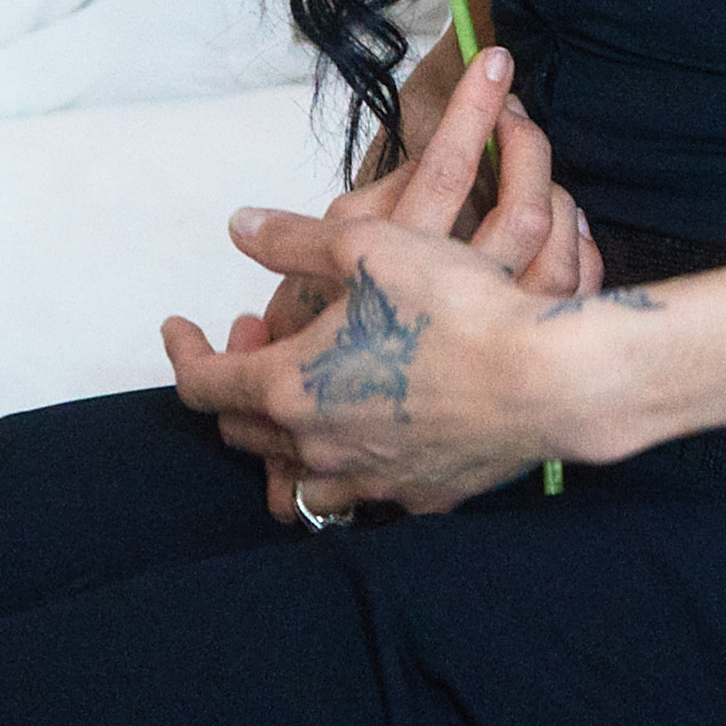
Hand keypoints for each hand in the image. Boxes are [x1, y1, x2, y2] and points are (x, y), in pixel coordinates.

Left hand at [166, 50, 611, 519]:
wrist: (545, 377)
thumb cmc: (454, 305)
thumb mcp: (365, 245)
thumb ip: (293, 239)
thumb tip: (238, 227)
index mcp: (291, 386)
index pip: (204, 382)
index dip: (183, 350)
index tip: (179, 325)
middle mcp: (319, 445)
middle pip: (244, 431)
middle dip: (234, 386)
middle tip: (252, 340)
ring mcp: (371, 479)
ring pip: (299, 473)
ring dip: (286, 435)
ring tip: (303, 396)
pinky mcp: (421, 497)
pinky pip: (363, 491)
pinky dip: (347, 463)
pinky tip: (370, 429)